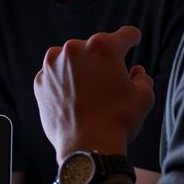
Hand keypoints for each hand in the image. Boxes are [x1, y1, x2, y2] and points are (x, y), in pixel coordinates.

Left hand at [33, 25, 154, 159]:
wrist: (87, 148)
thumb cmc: (118, 121)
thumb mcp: (144, 96)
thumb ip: (143, 77)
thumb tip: (136, 71)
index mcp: (102, 47)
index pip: (125, 35)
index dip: (132, 39)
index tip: (133, 40)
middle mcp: (74, 49)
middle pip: (94, 48)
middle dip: (103, 60)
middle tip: (109, 82)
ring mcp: (52, 65)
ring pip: (71, 59)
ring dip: (80, 68)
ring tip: (89, 92)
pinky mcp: (39, 82)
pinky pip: (55, 75)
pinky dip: (63, 82)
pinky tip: (73, 99)